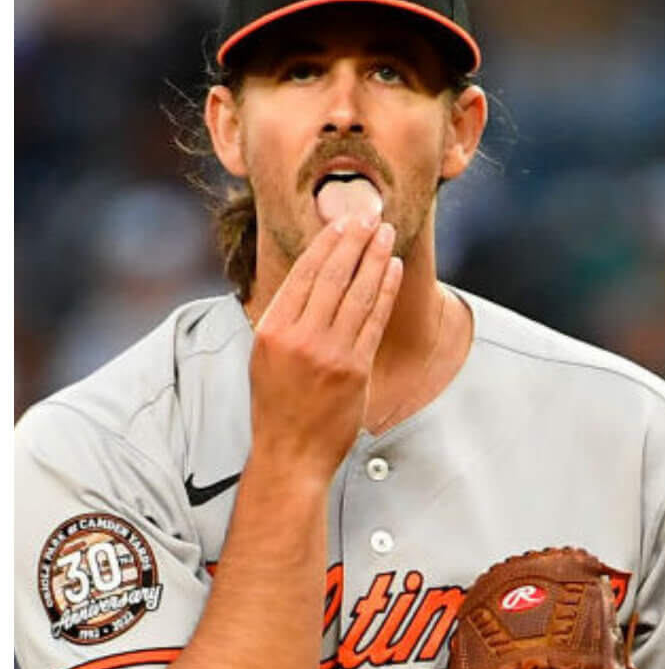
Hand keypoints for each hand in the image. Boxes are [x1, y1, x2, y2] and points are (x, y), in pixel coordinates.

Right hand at [247, 213, 402, 480]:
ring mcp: (328, 352)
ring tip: (386, 233)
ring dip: (375, 258)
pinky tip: (393, 269)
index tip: (341, 224)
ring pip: (357, 293)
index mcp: (271, 329)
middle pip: (331, 276)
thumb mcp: (266, 356)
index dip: (325, 245)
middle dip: (353, 242)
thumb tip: (312, 280)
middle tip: (369, 216)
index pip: (302, 275)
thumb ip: (287, 319)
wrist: (290, 452)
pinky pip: (374, 320)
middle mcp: (298, 336)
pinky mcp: (355, 368)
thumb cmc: (278, 404)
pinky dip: (386, 290)